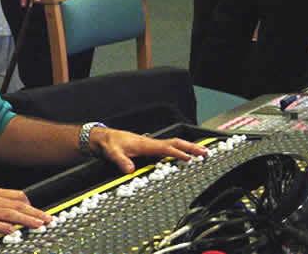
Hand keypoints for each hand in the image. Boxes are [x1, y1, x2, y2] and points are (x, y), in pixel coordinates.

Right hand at [0, 188, 51, 235]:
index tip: (39, 211)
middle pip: (18, 205)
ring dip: (27, 220)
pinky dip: (5, 227)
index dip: (31, 203)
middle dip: (35, 212)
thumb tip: (9, 208)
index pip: (17, 195)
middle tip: (48, 219)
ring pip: (10, 214)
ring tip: (38, 225)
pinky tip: (13, 232)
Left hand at [89, 128, 207, 173]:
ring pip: (173, 145)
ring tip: (201, 153)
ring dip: (187, 148)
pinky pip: (167, 149)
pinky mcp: (148, 148)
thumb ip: (121, 161)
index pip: (165, 148)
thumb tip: (130, 170)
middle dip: (190, 147)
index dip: (178, 153)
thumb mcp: (112, 153)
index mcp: (145, 144)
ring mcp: (150, 145)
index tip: (190, 158)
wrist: (102, 138)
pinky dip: (178, 150)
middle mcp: (150, 143)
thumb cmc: (109, 144)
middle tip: (205, 152)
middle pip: (174, 143)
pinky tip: (183, 156)